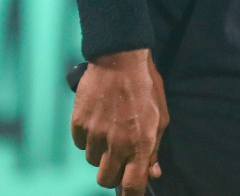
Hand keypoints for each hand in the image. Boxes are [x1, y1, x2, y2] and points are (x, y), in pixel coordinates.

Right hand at [71, 48, 168, 195]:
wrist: (120, 58)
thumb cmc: (146, 86)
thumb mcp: (160, 118)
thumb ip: (155, 148)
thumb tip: (153, 171)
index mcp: (140, 145)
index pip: (133, 186)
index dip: (131, 195)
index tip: (130, 194)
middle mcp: (117, 144)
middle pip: (106, 179)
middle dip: (111, 173)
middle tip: (117, 158)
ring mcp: (95, 133)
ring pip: (91, 160)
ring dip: (99, 152)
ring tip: (108, 130)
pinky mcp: (79, 122)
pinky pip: (79, 142)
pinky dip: (86, 136)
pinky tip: (96, 119)